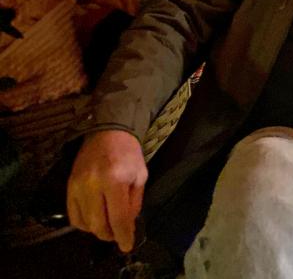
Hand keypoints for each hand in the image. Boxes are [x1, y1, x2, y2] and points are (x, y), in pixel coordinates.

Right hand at [67, 130, 147, 252]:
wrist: (107, 131)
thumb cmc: (127, 153)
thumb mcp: (140, 175)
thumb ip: (134, 202)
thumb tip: (127, 225)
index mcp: (116, 179)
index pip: (118, 218)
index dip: (123, 236)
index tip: (127, 245)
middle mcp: (94, 184)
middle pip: (99, 225)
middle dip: (110, 235)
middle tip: (118, 233)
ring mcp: (78, 186)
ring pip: (85, 224)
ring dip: (98, 230)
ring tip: (108, 224)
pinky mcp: (69, 186)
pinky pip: (73, 216)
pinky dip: (84, 223)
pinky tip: (94, 217)